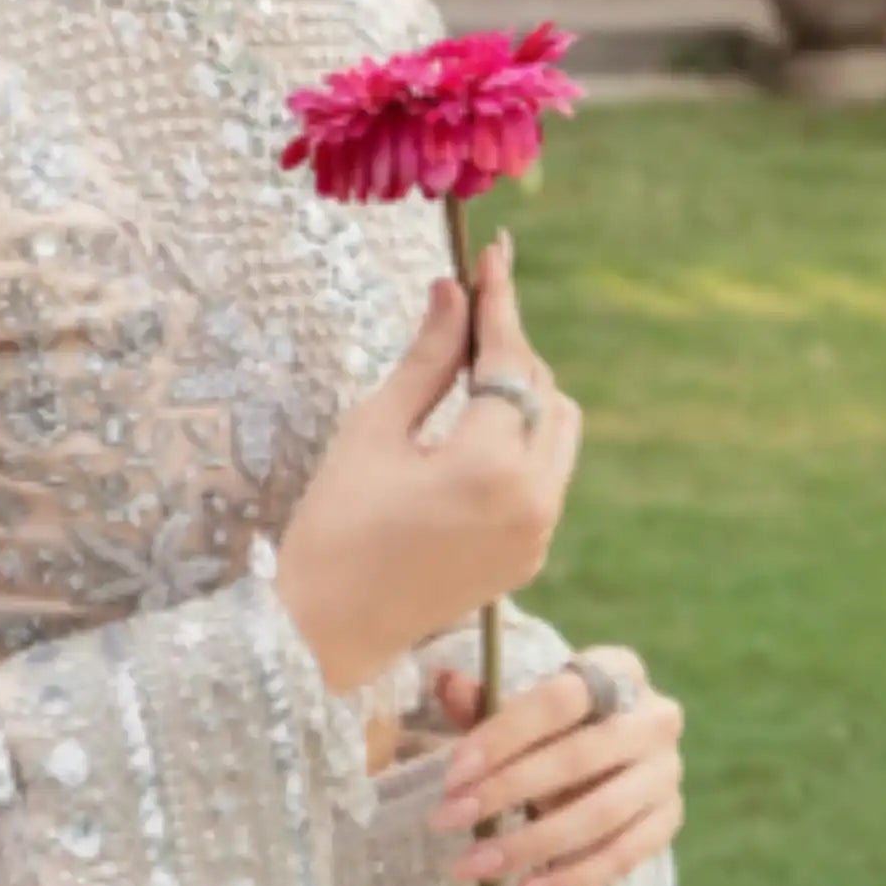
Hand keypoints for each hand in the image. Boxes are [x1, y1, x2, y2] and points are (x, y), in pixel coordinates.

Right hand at [276, 235, 582, 692]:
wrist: (327, 633)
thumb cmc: (334, 526)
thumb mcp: (374, 430)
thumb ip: (425, 358)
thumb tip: (451, 292)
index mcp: (490, 464)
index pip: (507, 360)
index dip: (499, 301)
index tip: (493, 253)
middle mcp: (533, 499)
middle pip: (544, 391)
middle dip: (508, 349)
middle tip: (466, 314)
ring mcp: (538, 533)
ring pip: (557, 432)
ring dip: (523, 397)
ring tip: (465, 379)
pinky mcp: (531, 556)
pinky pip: (546, 476)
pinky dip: (521, 442)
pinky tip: (471, 433)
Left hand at [428, 652, 684, 885]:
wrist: (613, 752)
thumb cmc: (556, 722)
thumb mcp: (520, 706)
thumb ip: (483, 700)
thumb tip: (445, 682)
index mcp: (617, 669)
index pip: (559, 699)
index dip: (503, 735)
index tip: (453, 773)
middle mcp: (654, 717)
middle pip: (579, 757)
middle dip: (507, 791)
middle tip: (449, 818)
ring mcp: (667, 772)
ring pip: (599, 814)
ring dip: (531, 844)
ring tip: (475, 865)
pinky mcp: (668, 819)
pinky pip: (622, 857)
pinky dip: (572, 879)